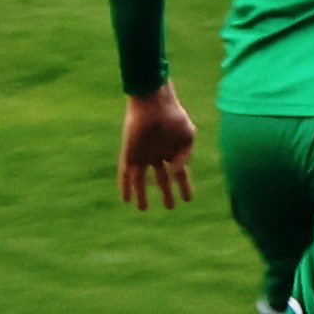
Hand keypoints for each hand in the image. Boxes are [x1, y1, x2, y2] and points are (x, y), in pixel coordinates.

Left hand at [117, 86, 197, 208]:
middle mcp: (157, 156)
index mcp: (172, 151)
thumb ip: (185, 155)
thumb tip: (177, 172)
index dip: (184, 186)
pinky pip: (125, 174)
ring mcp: (142, 156)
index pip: (179, 174)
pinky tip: (126, 199)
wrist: (154, 104)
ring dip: (142, 195)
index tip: (188, 199)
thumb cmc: (173, 116)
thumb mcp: (188, 135)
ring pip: (141, 180)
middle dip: (166, 193)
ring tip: (143, 209)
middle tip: (170, 207)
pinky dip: (125, 186)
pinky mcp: (129, 154)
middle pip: (161, 179)